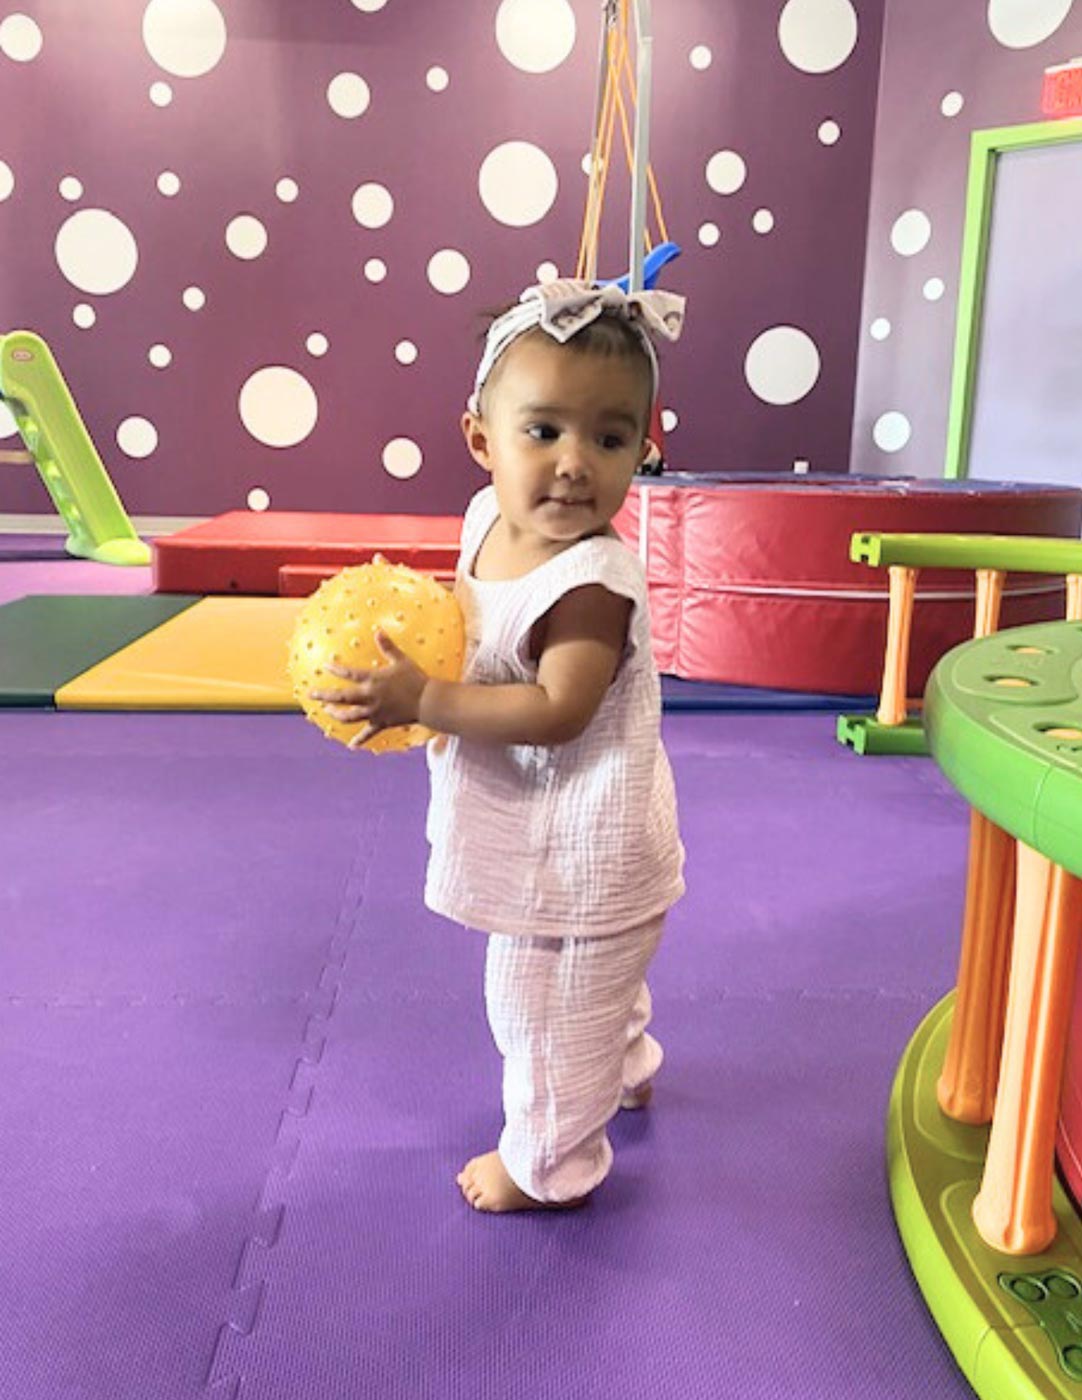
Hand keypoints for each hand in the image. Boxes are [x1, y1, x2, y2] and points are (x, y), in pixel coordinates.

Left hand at [310, 630, 427, 749]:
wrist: (428, 702)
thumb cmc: (415, 679)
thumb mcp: (401, 660)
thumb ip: (387, 647)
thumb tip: (378, 631)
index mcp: (373, 680)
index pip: (349, 674)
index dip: (336, 670)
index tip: (324, 666)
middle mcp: (370, 697)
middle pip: (342, 698)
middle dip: (325, 696)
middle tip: (311, 694)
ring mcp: (374, 712)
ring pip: (349, 716)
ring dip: (336, 714)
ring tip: (327, 711)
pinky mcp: (382, 723)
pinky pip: (368, 733)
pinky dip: (360, 740)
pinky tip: (352, 746)